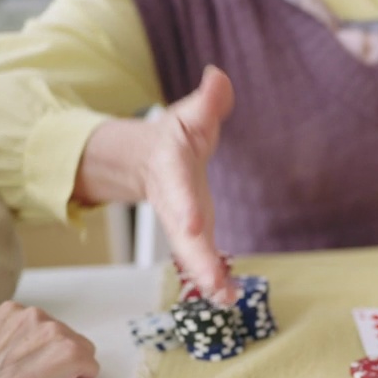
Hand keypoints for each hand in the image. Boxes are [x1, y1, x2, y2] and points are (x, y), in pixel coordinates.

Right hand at [76, 67, 237, 303]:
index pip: (176, 186)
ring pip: (191, 254)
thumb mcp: (190, 114)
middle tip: (213, 282)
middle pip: (182, 233)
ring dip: (207, 277)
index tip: (194, 224)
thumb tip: (219, 78)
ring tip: (227, 299)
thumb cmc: (174, 137)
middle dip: (197, 258)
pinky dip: (213, 281)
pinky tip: (229, 298)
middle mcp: (173, 201)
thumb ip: (207, 101)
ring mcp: (181, 223)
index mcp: (171, 168)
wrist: (147, 161)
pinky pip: (201, 261)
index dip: (184, 206)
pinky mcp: (192, 238)